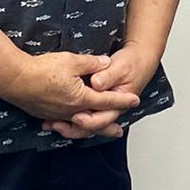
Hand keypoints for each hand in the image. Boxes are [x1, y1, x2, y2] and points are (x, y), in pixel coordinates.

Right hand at [0, 51, 139, 139]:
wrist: (14, 80)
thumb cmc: (41, 70)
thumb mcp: (71, 61)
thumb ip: (91, 63)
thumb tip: (106, 64)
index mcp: (80, 98)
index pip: (107, 101)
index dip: (122, 100)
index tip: (134, 100)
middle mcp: (71, 111)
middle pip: (94, 121)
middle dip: (108, 126)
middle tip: (119, 131)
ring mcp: (57, 115)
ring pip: (77, 126)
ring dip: (89, 128)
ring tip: (95, 130)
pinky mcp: (45, 115)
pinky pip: (62, 124)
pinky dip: (70, 126)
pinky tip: (70, 124)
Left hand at [43, 41, 160, 140]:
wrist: (138, 61)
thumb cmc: (131, 64)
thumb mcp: (120, 67)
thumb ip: (107, 76)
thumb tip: (97, 83)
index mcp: (118, 104)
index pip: (103, 118)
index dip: (88, 120)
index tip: (75, 116)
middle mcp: (109, 110)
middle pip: (91, 127)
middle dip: (73, 128)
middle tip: (57, 125)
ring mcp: (101, 108)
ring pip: (84, 125)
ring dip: (67, 127)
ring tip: (51, 125)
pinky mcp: (93, 104)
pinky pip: (80, 115)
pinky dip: (67, 118)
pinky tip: (53, 120)